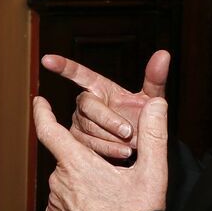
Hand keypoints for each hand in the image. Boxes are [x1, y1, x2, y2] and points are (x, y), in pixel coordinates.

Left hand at [33, 95, 167, 210]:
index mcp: (77, 164)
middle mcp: (59, 181)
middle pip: (69, 157)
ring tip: (110, 196)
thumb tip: (157, 104)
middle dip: (88, 157)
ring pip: (67, 179)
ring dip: (83, 180)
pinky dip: (78, 198)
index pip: (49, 129)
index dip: (42, 112)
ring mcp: (54, 202)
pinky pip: (64, 199)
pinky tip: (98, 208)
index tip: (39, 101)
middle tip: (115, 172)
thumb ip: (154, 135)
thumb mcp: (152, 174)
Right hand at [41, 50, 169, 158]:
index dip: (64, 66)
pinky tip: (120, 155)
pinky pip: (84, 146)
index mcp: (100, 89)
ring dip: (108, 139)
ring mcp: (79, 123)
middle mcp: (85, 104)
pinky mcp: (77, 143)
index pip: (80, 74)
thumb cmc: (143, 120)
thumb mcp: (151, 100)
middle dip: (107, 119)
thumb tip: (164, 54)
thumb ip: (155, 78)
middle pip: (87, 105)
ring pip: (85, 129)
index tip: (47, 59)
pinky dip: (104, 151)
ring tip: (129, 148)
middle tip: (128, 132)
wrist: (142, 150)